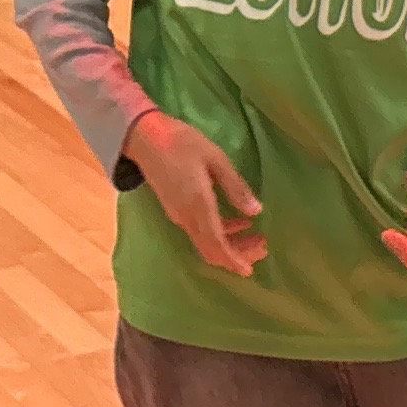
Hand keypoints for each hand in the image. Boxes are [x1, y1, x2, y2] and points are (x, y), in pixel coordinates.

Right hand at [125, 112, 263, 276]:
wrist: (143, 137)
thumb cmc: (182, 142)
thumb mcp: (215, 159)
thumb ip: (235, 187)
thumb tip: (256, 211)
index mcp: (198, 206)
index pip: (216, 246)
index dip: (233, 261)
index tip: (250, 269)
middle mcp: (187, 217)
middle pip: (212, 250)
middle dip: (237, 255)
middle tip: (262, 245)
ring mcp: (179, 215)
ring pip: (206, 242)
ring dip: (230, 244)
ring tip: (255, 235)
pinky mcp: (176, 209)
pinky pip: (200, 231)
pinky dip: (220, 233)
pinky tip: (238, 221)